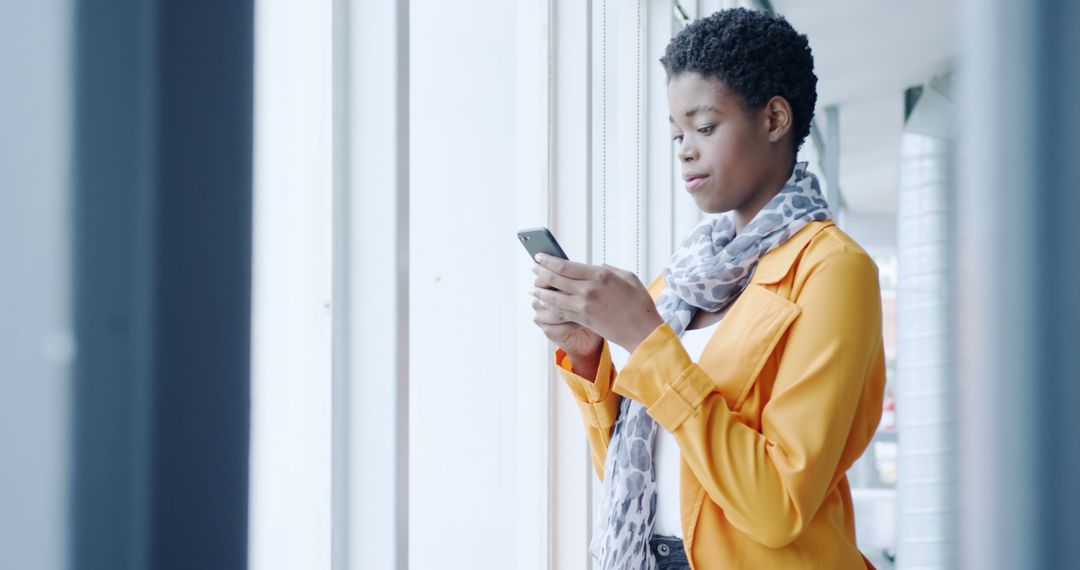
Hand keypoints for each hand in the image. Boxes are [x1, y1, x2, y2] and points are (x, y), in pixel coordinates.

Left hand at [530, 253, 663, 353]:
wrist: (643, 331)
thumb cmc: (639, 303)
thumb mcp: (627, 277)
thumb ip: (608, 269)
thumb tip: (593, 266)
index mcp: (600, 274)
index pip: (566, 265)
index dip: (549, 261)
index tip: (540, 257)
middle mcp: (589, 289)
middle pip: (556, 278)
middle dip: (541, 272)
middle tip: (533, 267)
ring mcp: (584, 306)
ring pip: (554, 296)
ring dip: (540, 291)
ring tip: (532, 286)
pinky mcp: (583, 320)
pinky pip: (560, 311)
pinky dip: (548, 306)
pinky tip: (542, 302)